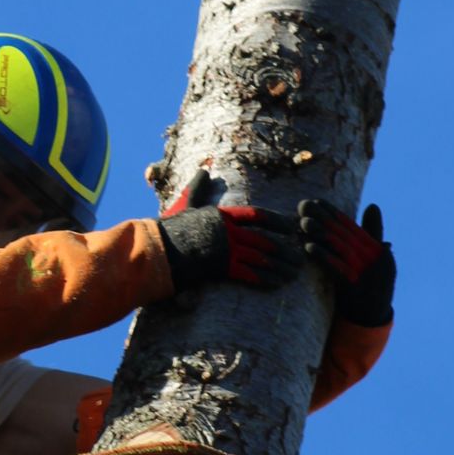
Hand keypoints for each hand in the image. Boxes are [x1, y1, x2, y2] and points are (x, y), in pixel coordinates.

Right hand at [158, 173, 303, 292]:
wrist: (153, 251)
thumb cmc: (167, 229)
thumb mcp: (185, 205)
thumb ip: (197, 189)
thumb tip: (203, 171)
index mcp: (221, 214)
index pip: (256, 215)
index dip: (276, 221)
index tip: (290, 226)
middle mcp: (226, 231)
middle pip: (264, 239)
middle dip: (284, 249)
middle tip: (300, 256)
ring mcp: (224, 250)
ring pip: (260, 258)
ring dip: (279, 267)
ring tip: (293, 273)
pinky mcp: (220, 268)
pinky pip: (249, 274)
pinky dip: (264, 280)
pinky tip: (276, 284)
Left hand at [299, 199, 396, 325]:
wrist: (371, 319)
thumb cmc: (366, 285)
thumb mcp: (371, 259)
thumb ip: (372, 233)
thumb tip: (373, 205)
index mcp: (377, 249)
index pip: (351, 226)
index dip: (332, 212)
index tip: (315, 200)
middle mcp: (375, 258)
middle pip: (344, 234)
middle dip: (323, 218)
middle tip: (304, 205)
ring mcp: (367, 273)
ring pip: (340, 248)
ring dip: (321, 234)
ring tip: (304, 222)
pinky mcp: (356, 288)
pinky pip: (337, 269)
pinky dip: (323, 257)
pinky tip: (308, 247)